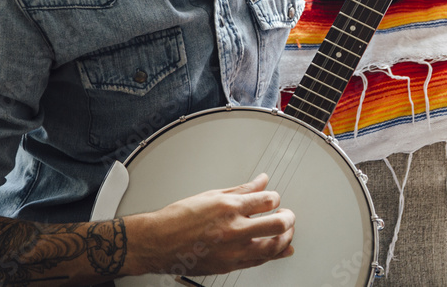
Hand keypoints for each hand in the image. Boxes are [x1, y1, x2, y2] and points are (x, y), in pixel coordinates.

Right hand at [125, 173, 294, 276]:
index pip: (268, 200)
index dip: (276, 198)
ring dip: (286, 238)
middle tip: (288, 215)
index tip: (274, 199)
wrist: (157, 242)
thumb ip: (242, 189)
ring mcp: (232, 251)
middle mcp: (233, 230)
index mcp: (229, 207)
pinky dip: (272, 255)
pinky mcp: (228, 266)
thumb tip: (261, 181)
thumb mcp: (212, 195)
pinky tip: (280, 250)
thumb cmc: (178, 218)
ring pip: (272, 247)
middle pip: (278, 224)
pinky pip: (258, 261)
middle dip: (289, 218)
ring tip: (287, 232)